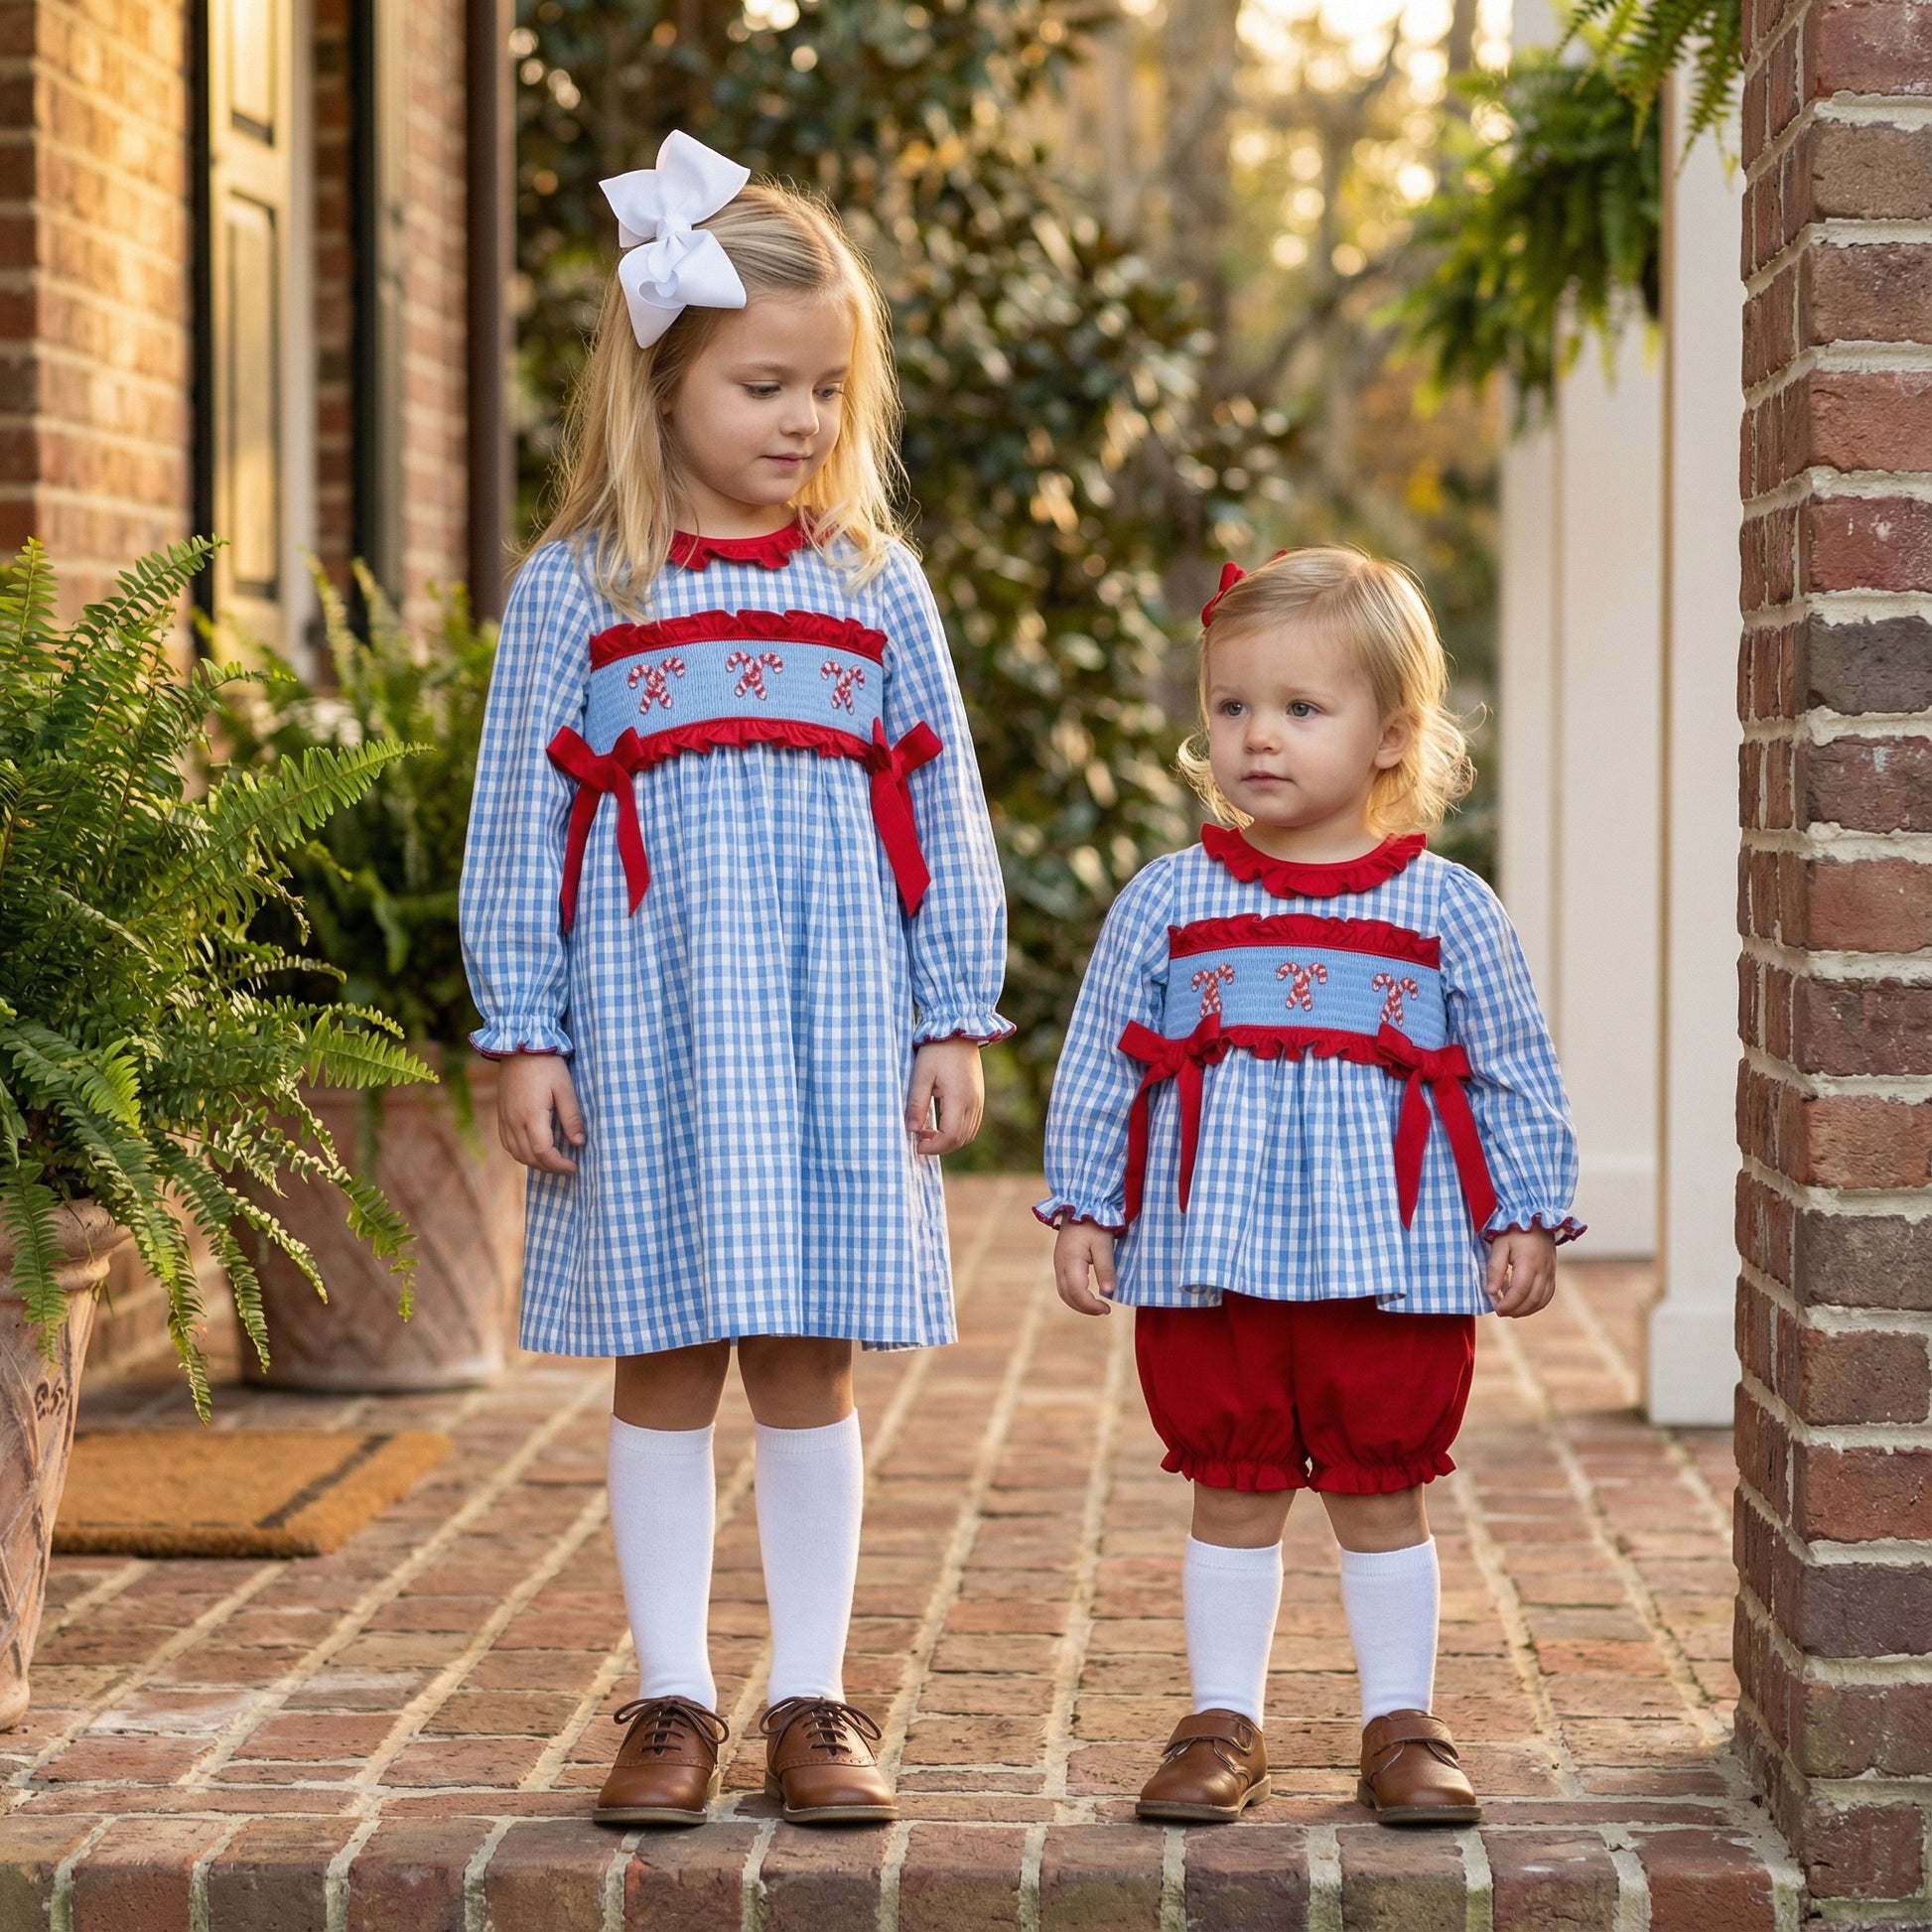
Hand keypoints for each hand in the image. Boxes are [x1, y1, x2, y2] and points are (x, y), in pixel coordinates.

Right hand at [496, 1053, 584, 1174]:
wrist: (520, 1045)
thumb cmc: (547, 1065)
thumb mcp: (565, 1089)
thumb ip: (571, 1117)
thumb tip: (579, 1143)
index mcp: (531, 1115)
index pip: (543, 1151)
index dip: (558, 1164)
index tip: (573, 1166)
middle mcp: (514, 1121)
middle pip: (529, 1157)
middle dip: (549, 1167)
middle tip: (567, 1167)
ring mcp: (505, 1118)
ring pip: (516, 1153)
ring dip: (534, 1162)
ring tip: (553, 1161)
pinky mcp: (501, 1115)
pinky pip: (507, 1143)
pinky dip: (521, 1153)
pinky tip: (534, 1150)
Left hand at [906, 1039, 984, 1155]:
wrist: (958, 1031)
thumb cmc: (936, 1051)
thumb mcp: (921, 1075)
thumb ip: (917, 1103)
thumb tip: (912, 1130)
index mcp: (959, 1098)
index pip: (950, 1136)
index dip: (933, 1147)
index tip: (917, 1146)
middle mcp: (973, 1102)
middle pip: (961, 1139)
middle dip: (940, 1147)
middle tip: (919, 1141)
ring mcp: (978, 1100)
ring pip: (968, 1134)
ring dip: (949, 1140)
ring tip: (928, 1133)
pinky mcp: (978, 1097)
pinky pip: (972, 1124)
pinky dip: (958, 1131)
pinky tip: (941, 1124)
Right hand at [1054, 1222, 1115, 1315]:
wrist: (1081, 1205)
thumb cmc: (1095, 1224)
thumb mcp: (1104, 1245)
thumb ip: (1105, 1269)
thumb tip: (1108, 1292)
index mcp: (1070, 1261)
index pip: (1077, 1292)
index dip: (1091, 1305)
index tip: (1107, 1309)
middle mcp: (1060, 1265)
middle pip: (1067, 1296)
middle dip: (1085, 1308)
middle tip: (1104, 1310)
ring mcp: (1058, 1263)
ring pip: (1063, 1293)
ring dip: (1078, 1303)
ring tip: (1097, 1306)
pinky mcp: (1060, 1262)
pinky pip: (1063, 1285)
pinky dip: (1074, 1295)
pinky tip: (1088, 1295)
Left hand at [1486, 1226, 1556, 1316]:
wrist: (1535, 1216)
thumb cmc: (1514, 1229)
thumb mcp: (1499, 1244)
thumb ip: (1495, 1268)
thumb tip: (1491, 1291)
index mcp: (1529, 1262)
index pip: (1521, 1291)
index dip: (1508, 1304)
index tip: (1496, 1309)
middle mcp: (1544, 1270)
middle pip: (1532, 1300)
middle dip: (1515, 1310)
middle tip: (1499, 1310)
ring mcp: (1550, 1272)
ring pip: (1541, 1301)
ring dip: (1525, 1310)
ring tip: (1508, 1308)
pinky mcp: (1552, 1273)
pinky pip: (1547, 1295)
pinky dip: (1535, 1304)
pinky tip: (1521, 1302)